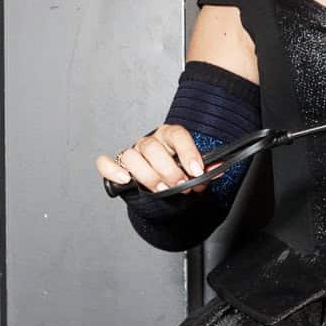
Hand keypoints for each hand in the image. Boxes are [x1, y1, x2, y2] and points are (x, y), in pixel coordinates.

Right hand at [95, 123, 210, 193]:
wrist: (166, 182)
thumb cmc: (179, 172)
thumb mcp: (195, 170)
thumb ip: (207, 168)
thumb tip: (218, 168)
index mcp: (169, 136)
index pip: (177, 135)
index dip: (187, 152)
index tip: (196, 171)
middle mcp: (150, 142)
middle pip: (152, 148)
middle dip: (168, 170)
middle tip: (180, 185)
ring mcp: (133, 153)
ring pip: (131, 156)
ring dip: (147, 175)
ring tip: (161, 190)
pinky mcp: (118, 166)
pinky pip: (106, 163)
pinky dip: (112, 171)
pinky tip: (125, 180)